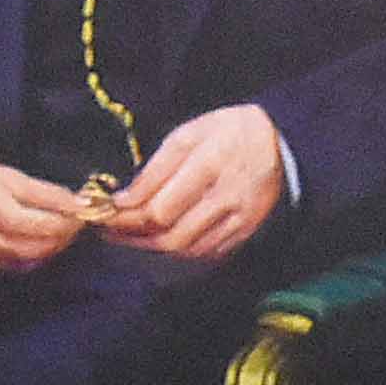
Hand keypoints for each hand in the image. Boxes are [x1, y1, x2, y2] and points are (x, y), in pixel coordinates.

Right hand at [0, 163, 88, 271]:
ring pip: (18, 255)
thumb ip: (41, 193)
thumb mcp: (7, 178)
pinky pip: (10, 264)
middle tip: (76, 226)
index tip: (81, 212)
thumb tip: (76, 205)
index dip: (55, 216)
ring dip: (48, 248)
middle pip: (20, 239)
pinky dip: (34, 257)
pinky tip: (45, 246)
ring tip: (64, 235)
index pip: (22, 214)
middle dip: (55, 234)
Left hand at [98, 104, 286, 261]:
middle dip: (135, 237)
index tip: (106, 214)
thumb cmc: (227, 132)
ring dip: (153, 247)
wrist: (279, 142)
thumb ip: (156, 169)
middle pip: (172, 235)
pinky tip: (163, 240)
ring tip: (130, 237)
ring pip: (188, 249)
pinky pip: (207, 252)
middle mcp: (227, 196)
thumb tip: (124, 199)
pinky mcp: (246, 230)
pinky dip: (180, 250)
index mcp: (210, 164)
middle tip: (111, 231)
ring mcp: (240, 218)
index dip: (128, 217)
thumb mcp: (188, 134)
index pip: (161, 207)